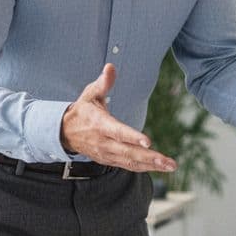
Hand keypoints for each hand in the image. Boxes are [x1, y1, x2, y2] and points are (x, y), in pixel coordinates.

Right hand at [60, 64, 176, 172]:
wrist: (65, 132)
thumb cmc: (82, 111)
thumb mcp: (90, 94)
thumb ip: (103, 82)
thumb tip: (110, 67)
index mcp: (100, 124)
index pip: (118, 132)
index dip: (133, 137)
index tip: (148, 142)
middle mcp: (104, 142)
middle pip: (128, 152)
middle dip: (150, 158)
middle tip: (168, 161)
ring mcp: (107, 154)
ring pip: (131, 162)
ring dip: (152, 165)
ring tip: (170, 165)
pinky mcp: (110, 160)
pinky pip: (129, 166)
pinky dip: (145, 168)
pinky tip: (160, 167)